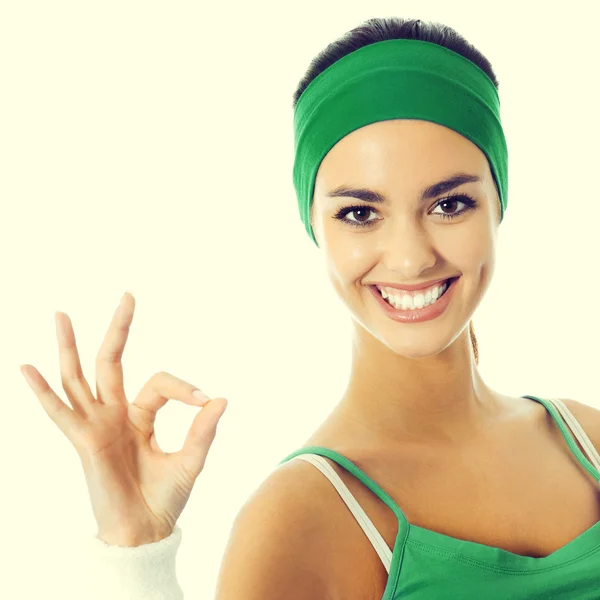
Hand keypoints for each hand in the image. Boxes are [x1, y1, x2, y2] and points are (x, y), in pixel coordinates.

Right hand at [20, 292, 227, 545]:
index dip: (185, 387)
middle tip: (128, 295)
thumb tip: (222, 398)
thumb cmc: (165, 498)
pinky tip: (27, 367)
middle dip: (119, 329)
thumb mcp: (191, 460)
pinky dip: (42, 391)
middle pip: (111, 362)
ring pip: (79, 377)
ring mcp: (97, 426)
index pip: (161, 382)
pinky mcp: (84, 442)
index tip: (206, 401)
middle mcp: (115, 415)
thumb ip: (203, 430)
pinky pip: (60, 412)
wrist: (146, 532)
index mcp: (140, 416)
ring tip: (62, 314)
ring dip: (70, 346)